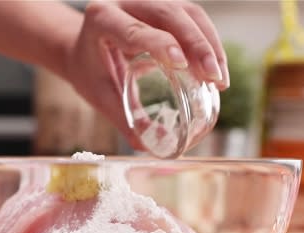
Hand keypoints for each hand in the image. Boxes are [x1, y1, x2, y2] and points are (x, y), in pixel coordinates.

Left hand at [63, 0, 227, 148]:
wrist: (84, 47)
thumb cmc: (90, 71)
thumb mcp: (99, 94)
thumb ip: (124, 119)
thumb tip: (155, 147)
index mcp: (101, 19)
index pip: (134, 29)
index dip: (159, 43)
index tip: (180, 64)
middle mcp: (126, 1)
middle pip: (169, 15)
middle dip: (196, 45)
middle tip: (212, 78)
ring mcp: (150, 0)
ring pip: (188, 14)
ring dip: (209, 46)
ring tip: (219, 80)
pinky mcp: (168, 5)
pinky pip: (195, 18)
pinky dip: (210, 43)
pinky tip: (217, 70)